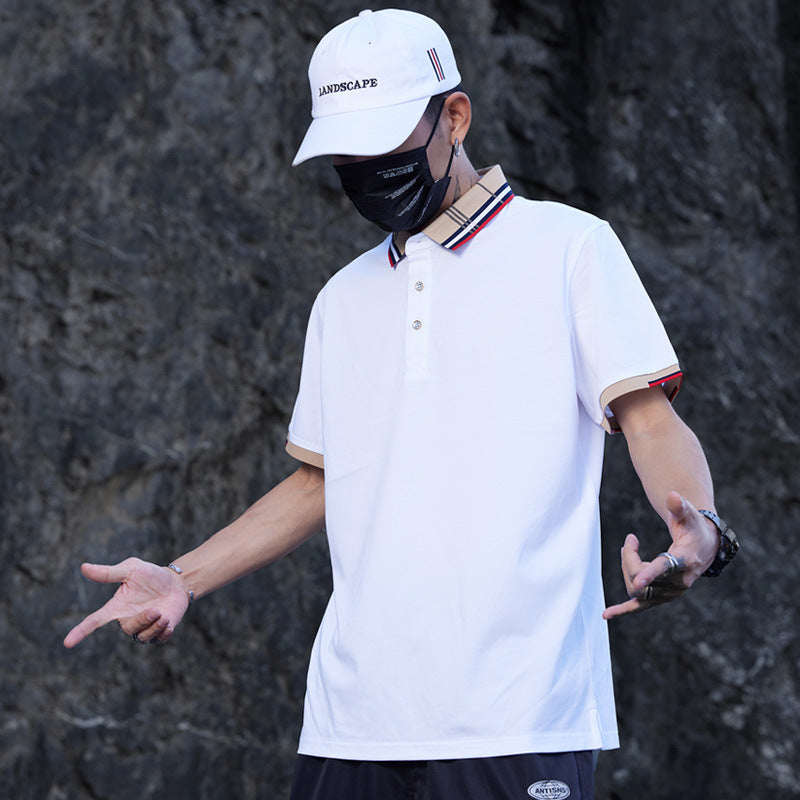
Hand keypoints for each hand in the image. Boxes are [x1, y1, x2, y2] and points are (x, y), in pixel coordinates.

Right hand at [63, 558, 190, 646]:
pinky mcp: (158, 633)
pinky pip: (157, 640)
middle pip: (127, 629)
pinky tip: (169, 623)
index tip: (67, 643)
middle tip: (155, 610)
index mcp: (117, 607)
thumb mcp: (131, 569)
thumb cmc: (151, 575)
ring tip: (164, 614)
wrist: (176, 583)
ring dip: (155, 626)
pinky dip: (164, 633)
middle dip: (142, 620)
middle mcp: (127, 619)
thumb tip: (83, 567)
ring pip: (142, 637)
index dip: (80, 631)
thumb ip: (109, 573)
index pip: (94, 621)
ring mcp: (142, 628)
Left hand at [603, 491, 718, 618]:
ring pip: (637, 590)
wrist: (706, 547)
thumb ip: (680, 506)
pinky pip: (639, 607)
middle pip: (642, 578)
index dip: (651, 573)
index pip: (666, 568)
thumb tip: (672, 495)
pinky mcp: (661, 597)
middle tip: (630, 539)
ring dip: (627, 568)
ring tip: (630, 547)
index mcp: (686, 561)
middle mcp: (679, 582)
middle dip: (629, 558)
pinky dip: (623, 611)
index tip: (638, 580)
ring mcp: (670, 593)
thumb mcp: (689, 515)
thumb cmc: (694, 527)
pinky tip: (606, 614)